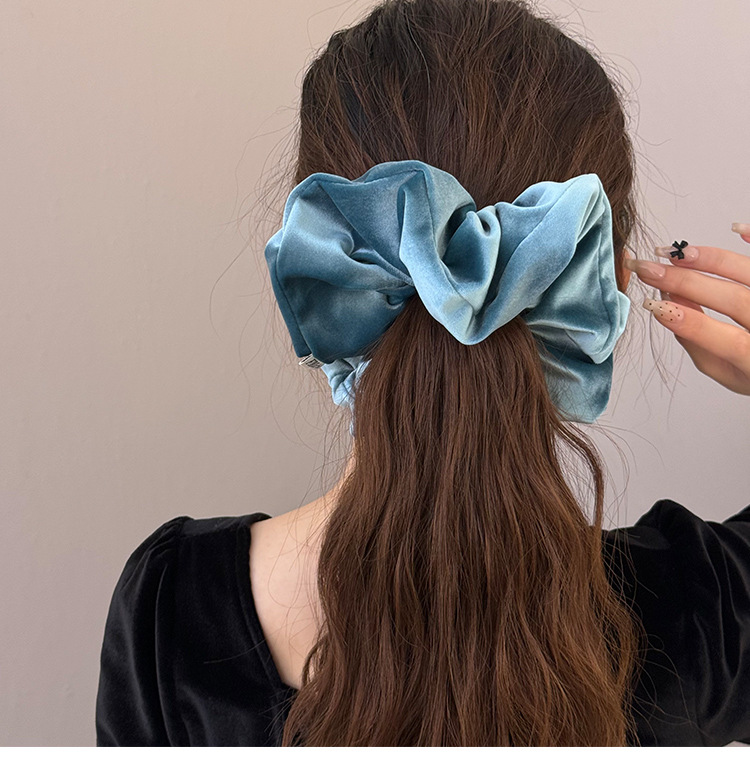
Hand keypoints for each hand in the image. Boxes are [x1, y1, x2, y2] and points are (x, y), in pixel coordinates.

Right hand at [623, 224, 749, 394]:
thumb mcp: (727, 373)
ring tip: (675, 254)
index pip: (728, 341)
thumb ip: (699, 344)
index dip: (691, 324)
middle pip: (734, 300)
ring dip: (710, 260)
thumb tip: (667, 307)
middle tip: (648, 270)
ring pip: (748, 273)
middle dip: (686, 283)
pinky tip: (735, 228)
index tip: (654, 306)